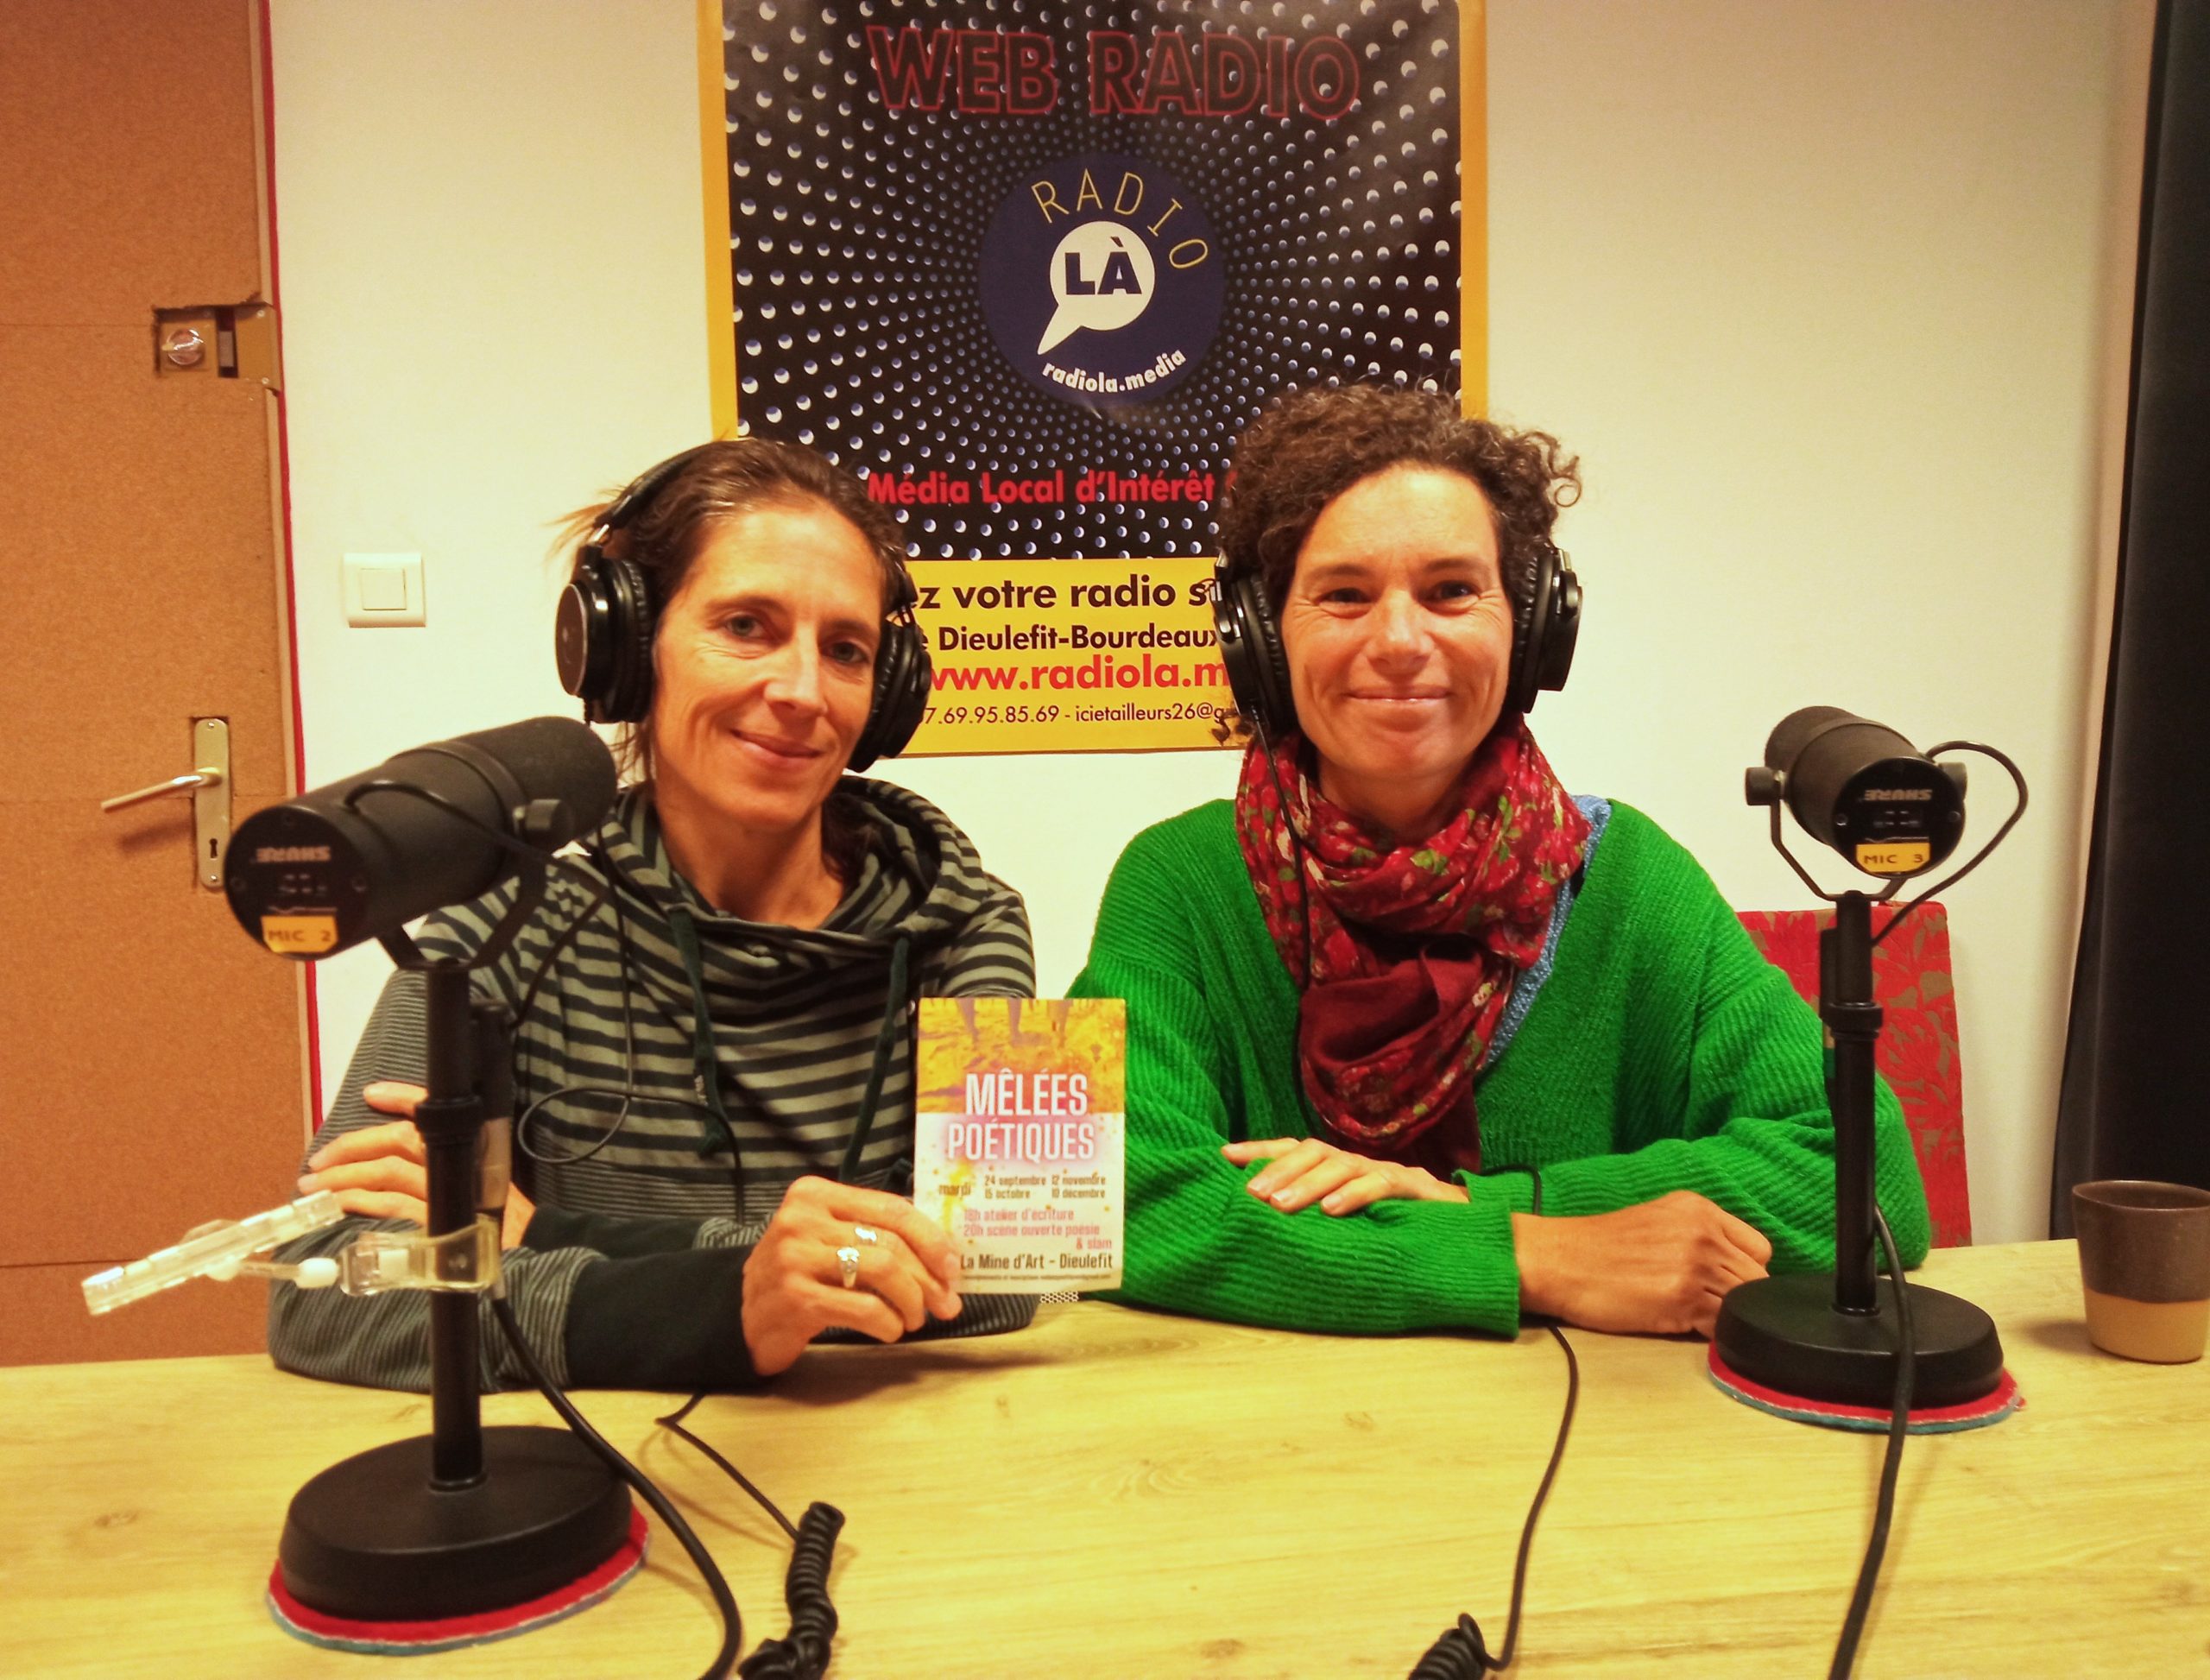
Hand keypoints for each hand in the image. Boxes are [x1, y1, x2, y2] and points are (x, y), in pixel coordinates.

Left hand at [298, 1081, 535, 1250]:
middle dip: (353, 1147)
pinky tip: (342, 1203)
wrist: (530, 1250)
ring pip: (387, 1172)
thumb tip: (397, 1159)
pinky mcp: (438, 1219)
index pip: (433, 1110)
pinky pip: (392, 1205)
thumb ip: (450, 1165)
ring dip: (345, 1176)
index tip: (370, 1094)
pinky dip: (363, 1201)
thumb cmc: (503, 1217)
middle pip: (398, 1140)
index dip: (401, 1098)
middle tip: (318, 1160)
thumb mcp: (483, 1179)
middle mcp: (457, 1160)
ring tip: (314, 1186)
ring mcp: (447, 1189)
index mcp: (470, 1144)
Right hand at [742, 1176, 965, 1376]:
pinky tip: (890, 1331)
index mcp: (815, 1194)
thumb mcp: (827, 1240)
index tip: (953, 1267)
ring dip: (911, 1301)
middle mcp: (802, 1219)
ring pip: (881, 1270)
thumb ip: (872, 1234)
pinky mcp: (796, 1298)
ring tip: (914, 1319)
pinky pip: (862, 1307)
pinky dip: (887, 1323)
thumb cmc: (797, 1276)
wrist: (740, 1318)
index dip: (931, 1239)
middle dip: (928, 1277)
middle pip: (890, 1242)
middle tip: (946, 1304)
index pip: (891, 1208)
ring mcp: (795, 1257)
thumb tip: (944, 1255)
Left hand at [1221, 1136, 1469, 1215]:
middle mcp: (1359, 1162)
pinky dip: (1356, 1195)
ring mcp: (1388, 1170)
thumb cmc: (1399, 1231)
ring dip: (1308, 1183)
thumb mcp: (1350, 1225)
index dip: (1260, 1150)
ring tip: (1280, 1206)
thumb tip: (1264, 1225)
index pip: (1294, 1148)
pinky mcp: (1417, 1188)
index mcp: (1340, 1168)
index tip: (1223, 1157)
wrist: (1467, 1236)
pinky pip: (1382, 1184)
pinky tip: (1333, 1211)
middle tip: (1250, 1195)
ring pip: (1343, 1165)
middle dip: (1278, 1169)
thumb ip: (1316, 1218)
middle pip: (1313, 1150)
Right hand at [1510, 1190, 1772, 1337]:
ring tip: (1690, 1315)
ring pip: (1742, 1304)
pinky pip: (1721, 1325)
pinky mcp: (1683, 1300)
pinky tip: (1684, 1325)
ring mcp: (1695, 1267)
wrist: (1559, 1261)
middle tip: (1705, 1304)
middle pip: (1756, 1280)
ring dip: (1723, 1316)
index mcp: (1699, 1209)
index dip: (1745, 1270)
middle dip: (1737, 1297)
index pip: (1759, 1249)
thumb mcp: (1658, 1219)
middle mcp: (1703, 1234)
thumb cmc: (1600, 1246)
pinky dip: (1711, 1333)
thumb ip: (1700, 1236)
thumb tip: (1734, 1271)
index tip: (1723, 1281)